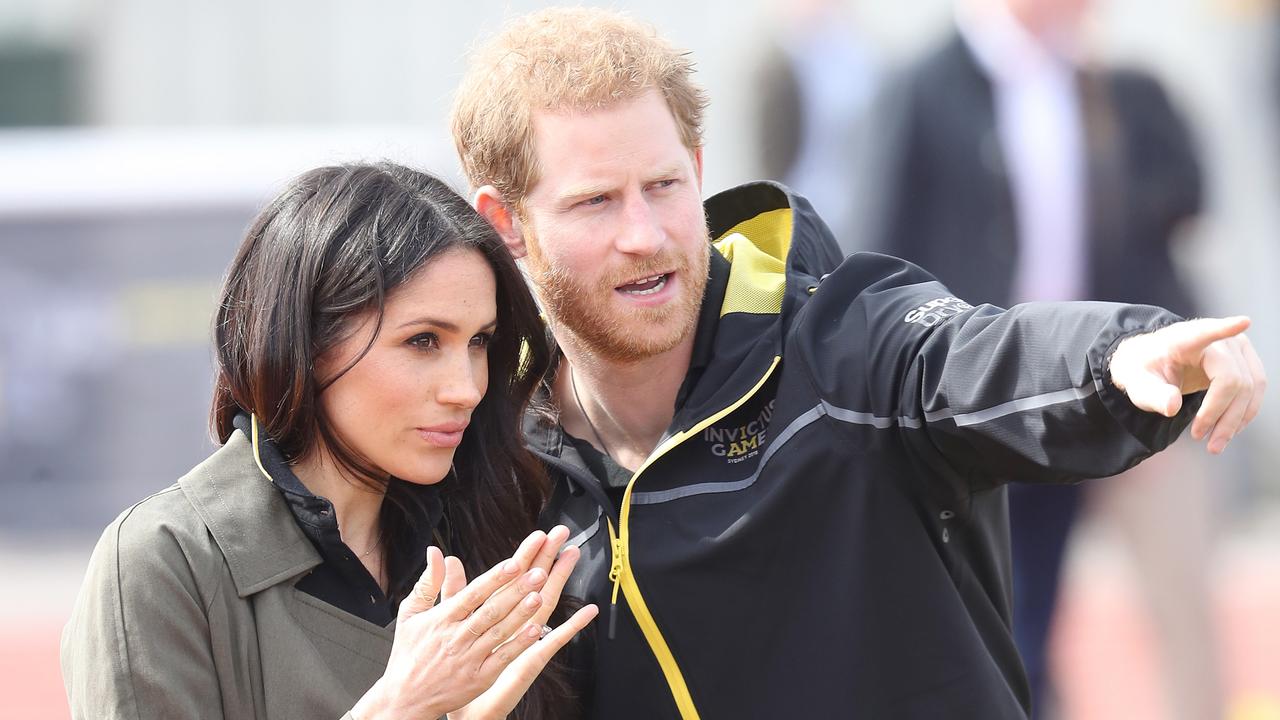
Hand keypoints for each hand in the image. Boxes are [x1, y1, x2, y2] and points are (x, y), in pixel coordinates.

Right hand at [350, 530, 555, 718]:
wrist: (405, 698)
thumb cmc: (408, 653)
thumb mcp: (410, 614)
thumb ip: (428, 582)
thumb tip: (435, 551)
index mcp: (442, 619)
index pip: (472, 594)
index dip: (494, 578)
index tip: (514, 562)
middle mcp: (457, 637)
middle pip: (491, 610)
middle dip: (516, 590)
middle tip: (539, 572)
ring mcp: (469, 659)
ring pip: (500, 632)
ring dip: (521, 613)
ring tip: (540, 595)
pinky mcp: (479, 679)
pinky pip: (503, 658)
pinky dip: (519, 644)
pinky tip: (537, 630)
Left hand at [448, 526, 599, 719]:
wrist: (462, 706)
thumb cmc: (458, 668)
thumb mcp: (452, 623)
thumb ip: (453, 591)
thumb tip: (448, 560)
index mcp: (498, 612)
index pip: (514, 576)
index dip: (526, 553)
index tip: (538, 533)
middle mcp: (516, 623)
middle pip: (535, 583)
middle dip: (548, 556)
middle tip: (562, 533)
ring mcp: (527, 640)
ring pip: (547, 603)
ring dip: (561, 580)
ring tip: (573, 557)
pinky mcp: (531, 659)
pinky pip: (554, 641)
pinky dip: (572, 626)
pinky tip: (588, 612)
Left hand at [1109, 316, 1265, 453]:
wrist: (1153, 362)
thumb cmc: (1144, 369)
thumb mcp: (1136, 383)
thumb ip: (1151, 394)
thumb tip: (1172, 406)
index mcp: (1185, 338)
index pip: (1206, 332)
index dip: (1225, 329)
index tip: (1243, 322)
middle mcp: (1217, 339)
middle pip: (1234, 379)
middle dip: (1223, 416)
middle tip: (1204, 443)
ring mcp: (1236, 347)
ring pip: (1251, 387)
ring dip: (1236, 420)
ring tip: (1215, 444)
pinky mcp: (1245, 361)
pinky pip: (1254, 389)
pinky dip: (1243, 413)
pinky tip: (1228, 429)